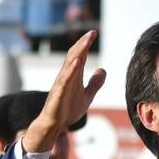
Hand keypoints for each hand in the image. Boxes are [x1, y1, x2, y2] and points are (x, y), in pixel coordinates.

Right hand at [22, 30, 105, 153]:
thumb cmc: (67, 110)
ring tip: (86, 42)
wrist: (55, 125)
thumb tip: (103, 70)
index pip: (80, 56)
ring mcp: (61, 84)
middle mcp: (66, 76)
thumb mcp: (87, 96)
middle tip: (91, 32)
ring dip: (78, 52)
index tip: (93, 32)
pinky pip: (65, 80)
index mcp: (73, 76)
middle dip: (83, 43)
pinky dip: (70, 70)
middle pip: (74, 56)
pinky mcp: (58, 94)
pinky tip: (77, 62)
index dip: (86, 44)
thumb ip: (95, 84)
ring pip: (69, 65)